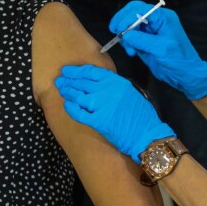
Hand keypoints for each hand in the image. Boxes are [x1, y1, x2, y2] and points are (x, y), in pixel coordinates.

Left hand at [56, 65, 174, 161]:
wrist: (146, 134)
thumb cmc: (141, 115)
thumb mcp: (129, 92)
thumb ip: (113, 86)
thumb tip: (95, 84)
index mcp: (116, 82)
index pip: (91, 72)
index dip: (76, 71)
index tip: (67, 71)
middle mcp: (108, 91)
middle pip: (83, 83)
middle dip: (69, 81)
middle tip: (59, 81)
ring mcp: (103, 106)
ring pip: (79, 96)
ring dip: (69, 93)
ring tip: (62, 91)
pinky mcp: (99, 121)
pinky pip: (80, 113)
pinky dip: (72, 109)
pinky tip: (67, 105)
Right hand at [110, 1, 206, 100]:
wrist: (186, 75)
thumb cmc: (179, 60)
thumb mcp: (161, 49)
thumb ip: (142, 40)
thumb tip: (125, 34)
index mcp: (163, 17)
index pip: (140, 9)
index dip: (127, 16)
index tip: (119, 28)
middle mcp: (156, 21)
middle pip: (133, 12)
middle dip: (123, 22)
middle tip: (116, 32)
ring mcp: (150, 31)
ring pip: (130, 25)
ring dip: (125, 36)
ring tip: (130, 50)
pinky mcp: (145, 41)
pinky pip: (131, 37)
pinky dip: (128, 43)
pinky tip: (132, 52)